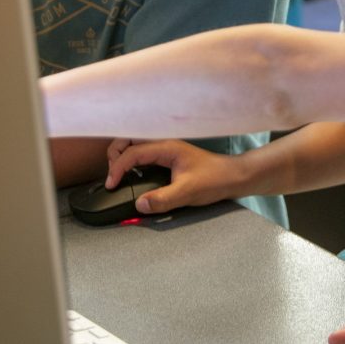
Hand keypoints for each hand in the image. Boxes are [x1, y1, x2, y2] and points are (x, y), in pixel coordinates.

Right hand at [103, 139, 244, 214]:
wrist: (233, 177)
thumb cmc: (214, 180)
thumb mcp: (187, 192)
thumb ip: (163, 199)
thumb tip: (139, 204)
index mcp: (166, 147)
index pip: (132, 152)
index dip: (117, 168)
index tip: (111, 184)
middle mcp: (164, 143)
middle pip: (129, 139)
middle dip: (115, 154)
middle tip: (112, 176)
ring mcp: (166, 148)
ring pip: (135, 144)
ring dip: (122, 155)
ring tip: (118, 175)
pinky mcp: (169, 156)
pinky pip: (144, 152)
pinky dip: (132, 160)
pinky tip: (133, 174)